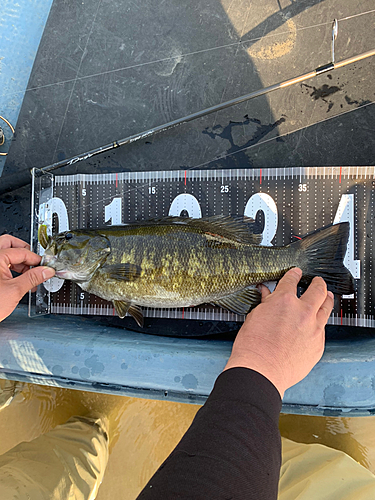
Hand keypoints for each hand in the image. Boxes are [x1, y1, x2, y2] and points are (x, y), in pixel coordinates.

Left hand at [0, 235, 54, 321]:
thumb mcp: (15, 290)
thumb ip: (33, 278)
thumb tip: (45, 271)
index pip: (22, 251)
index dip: (36, 259)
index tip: (45, 266)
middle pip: (10, 244)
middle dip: (25, 253)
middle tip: (35, 263)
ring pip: (6, 255)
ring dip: (19, 263)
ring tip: (30, 275)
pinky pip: (2, 265)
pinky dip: (12, 269)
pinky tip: (20, 280)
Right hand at [224, 268, 333, 397]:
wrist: (261, 371)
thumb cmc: (253, 347)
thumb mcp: (255, 317)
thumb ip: (266, 304)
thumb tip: (267, 295)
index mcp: (284, 301)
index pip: (291, 281)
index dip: (294, 274)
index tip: (296, 273)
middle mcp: (302, 312)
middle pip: (318, 290)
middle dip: (318, 283)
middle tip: (317, 281)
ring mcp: (313, 329)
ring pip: (326, 308)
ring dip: (327, 299)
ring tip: (327, 296)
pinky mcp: (318, 345)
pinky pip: (323, 329)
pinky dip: (320, 323)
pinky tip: (318, 323)